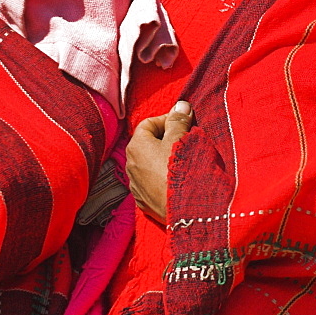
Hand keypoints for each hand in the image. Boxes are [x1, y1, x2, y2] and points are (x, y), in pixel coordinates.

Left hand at [125, 101, 193, 223]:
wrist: (184, 209)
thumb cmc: (181, 169)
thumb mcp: (181, 139)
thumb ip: (178, 120)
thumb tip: (181, 105)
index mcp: (136, 145)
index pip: (148, 123)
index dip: (167, 120)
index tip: (184, 124)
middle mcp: (130, 164)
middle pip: (148, 143)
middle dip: (166, 139)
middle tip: (186, 141)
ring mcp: (135, 185)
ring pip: (150, 164)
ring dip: (164, 159)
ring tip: (184, 162)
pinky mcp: (143, 201)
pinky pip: (152, 182)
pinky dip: (162, 177)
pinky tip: (177, 180)